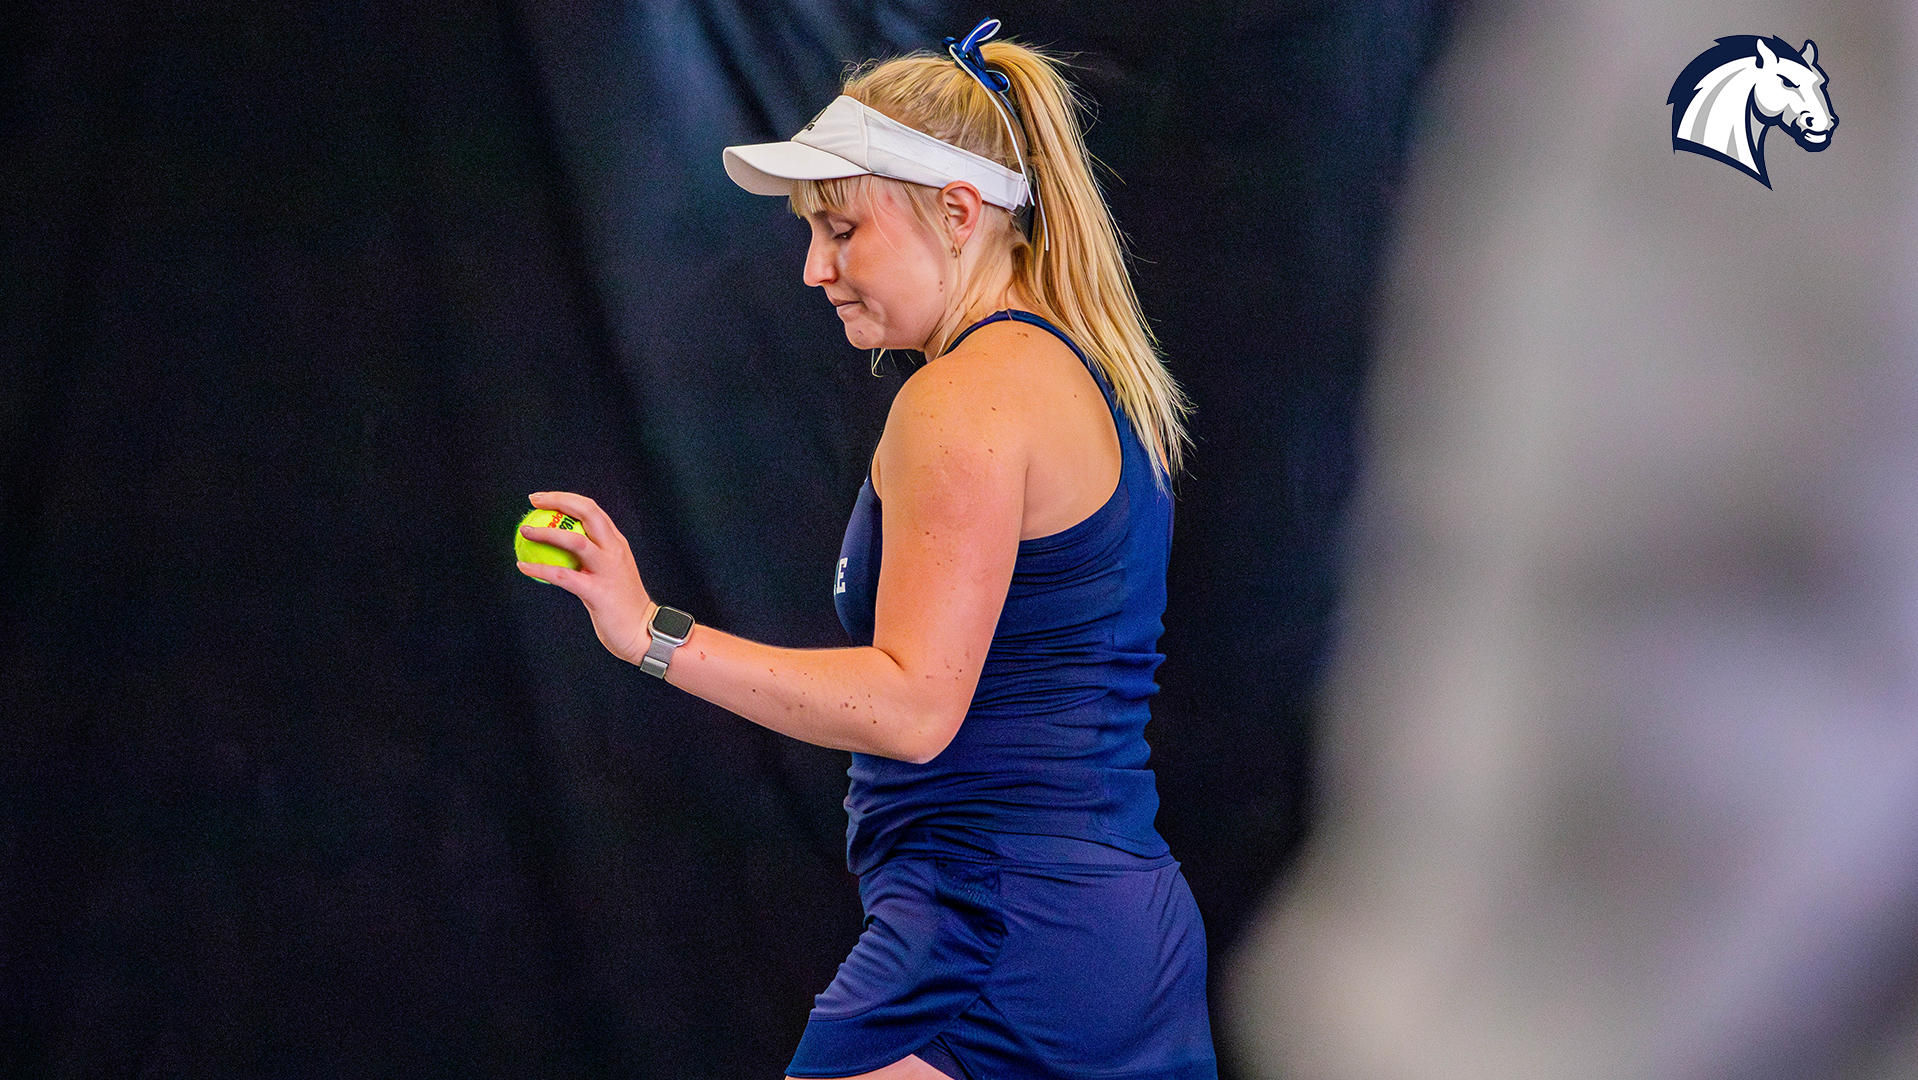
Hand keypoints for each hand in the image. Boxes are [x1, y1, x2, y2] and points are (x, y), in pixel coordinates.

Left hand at [518, 492, 655, 664]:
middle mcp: (614, 550)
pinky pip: (562, 576)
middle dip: (559, 501)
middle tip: (534, 501)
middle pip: (588, 513)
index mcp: (616, 543)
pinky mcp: (597, 592)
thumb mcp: (610, 571)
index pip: (592, 509)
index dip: (566, 498)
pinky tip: (522, 566)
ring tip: (525, 530)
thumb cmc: (620, 603)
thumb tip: (558, 546)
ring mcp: (608, 570)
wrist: (641, 632)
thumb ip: (591, 556)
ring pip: (575, 541)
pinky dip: (540, 569)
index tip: (542, 499)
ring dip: (547, 532)